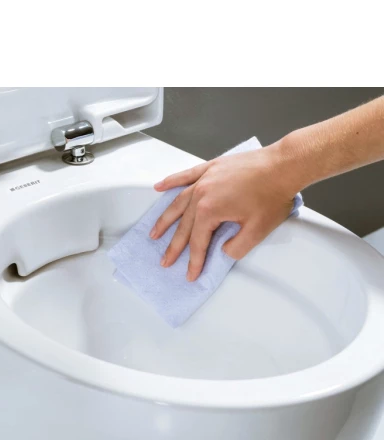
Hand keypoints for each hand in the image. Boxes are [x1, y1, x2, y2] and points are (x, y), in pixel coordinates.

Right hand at [150, 144, 298, 280]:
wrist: (285, 165)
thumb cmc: (273, 194)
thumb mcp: (257, 231)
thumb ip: (236, 247)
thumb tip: (224, 251)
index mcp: (209, 210)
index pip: (198, 242)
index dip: (194, 261)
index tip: (191, 274)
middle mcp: (200, 194)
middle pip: (183, 226)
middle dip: (174, 246)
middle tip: (165, 261)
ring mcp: (204, 179)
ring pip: (178, 203)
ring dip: (165, 219)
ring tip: (155, 233)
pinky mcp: (210, 168)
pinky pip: (185, 176)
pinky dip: (171, 182)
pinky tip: (160, 187)